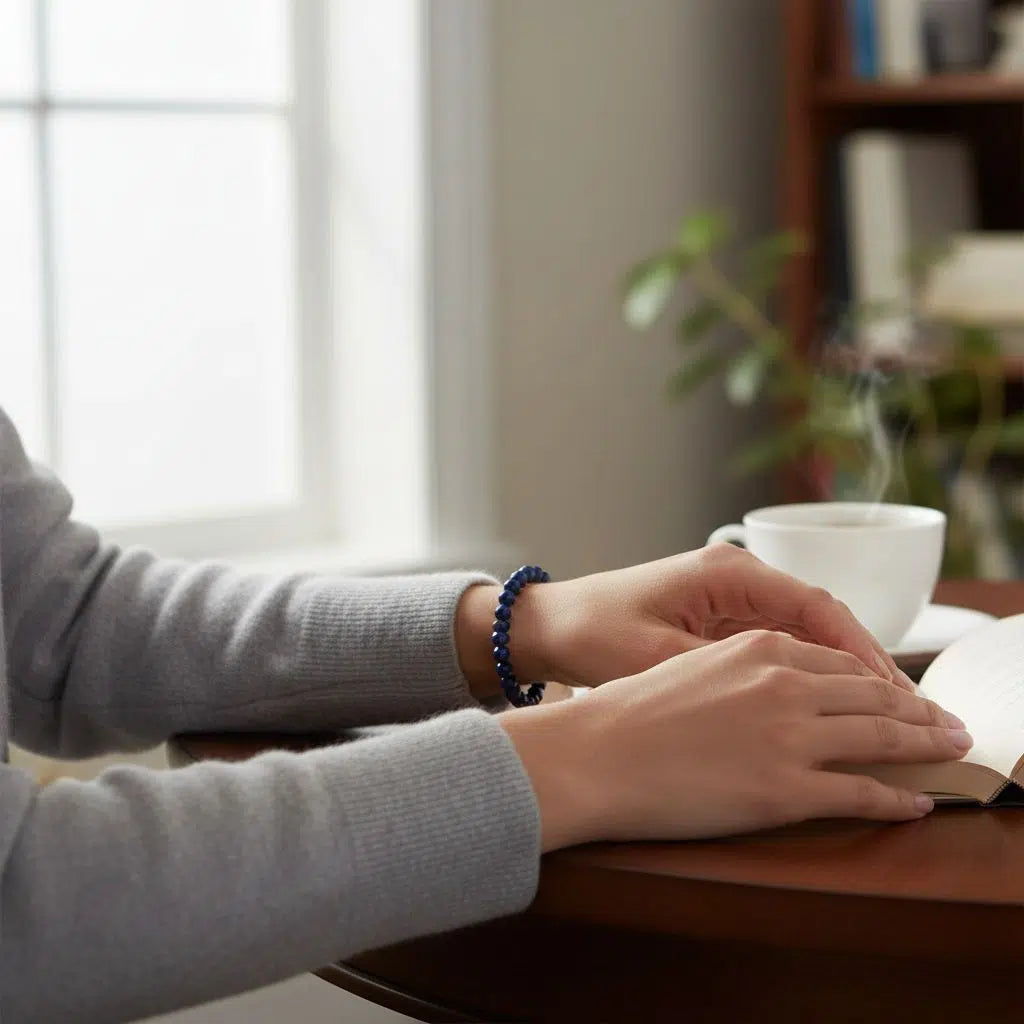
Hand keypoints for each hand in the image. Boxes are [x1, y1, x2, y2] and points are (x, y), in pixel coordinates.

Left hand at [463, 544, 914, 695]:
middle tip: (906, 713)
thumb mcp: (655, 658)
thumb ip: (720, 672)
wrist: (551, 627)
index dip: (860, 650)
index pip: (815, 606)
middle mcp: (735, 577)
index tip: (893, 692)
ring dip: (839, 670)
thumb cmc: (593, 634)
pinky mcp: (718, 619)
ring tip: (881, 718)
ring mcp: (728, 598)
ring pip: (804, 633)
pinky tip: (827, 709)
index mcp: (726, 574)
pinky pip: (779, 644)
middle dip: (862, 663)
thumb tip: (787, 700)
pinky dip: (807, 672)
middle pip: (819, 618)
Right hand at [499, 630, 970, 850]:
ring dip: (927, 746)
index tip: (899, 695)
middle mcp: (785, 684)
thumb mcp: (688, 661)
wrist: (595, 752)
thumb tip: (777, 690)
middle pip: (875, 696)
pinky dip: (898, 798)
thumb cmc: (628, 709)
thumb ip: (743, 668)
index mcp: (760, 647)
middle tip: (950, 724)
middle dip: (920, 712)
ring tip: (951, 752)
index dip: (879, 681)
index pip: (839, 662)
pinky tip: (916, 801)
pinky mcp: (786, 789)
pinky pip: (863, 793)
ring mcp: (791, 736)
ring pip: (884, 738)